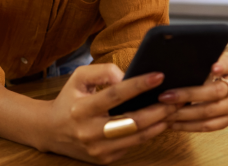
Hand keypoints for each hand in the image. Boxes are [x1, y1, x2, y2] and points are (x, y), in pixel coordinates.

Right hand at [38, 64, 177, 163]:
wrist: (51, 131)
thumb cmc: (70, 98)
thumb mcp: (79, 77)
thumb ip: (103, 71)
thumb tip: (128, 76)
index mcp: (82, 109)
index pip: (114, 95)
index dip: (138, 85)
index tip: (159, 75)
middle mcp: (89, 132)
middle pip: (132, 122)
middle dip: (158, 109)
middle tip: (176, 97)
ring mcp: (98, 149)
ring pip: (137, 137)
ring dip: (159, 123)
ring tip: (173, 109)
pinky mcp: (105, 159)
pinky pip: (132, 145)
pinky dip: (148, 133)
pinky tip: (160, 122)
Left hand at [159, 51, 227, 131]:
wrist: (209, 80)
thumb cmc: (199, 66)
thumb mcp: (199, 58)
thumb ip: (193, 59)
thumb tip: (173, 58)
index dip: (222, 66)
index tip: (213, 68)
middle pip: (216, 91)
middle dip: (188, 94)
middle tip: (166, 96)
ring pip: (210, 110)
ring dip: (185, 114)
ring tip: (166, 113)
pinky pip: (210, 125)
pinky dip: (190, 126)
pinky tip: (174, 123)